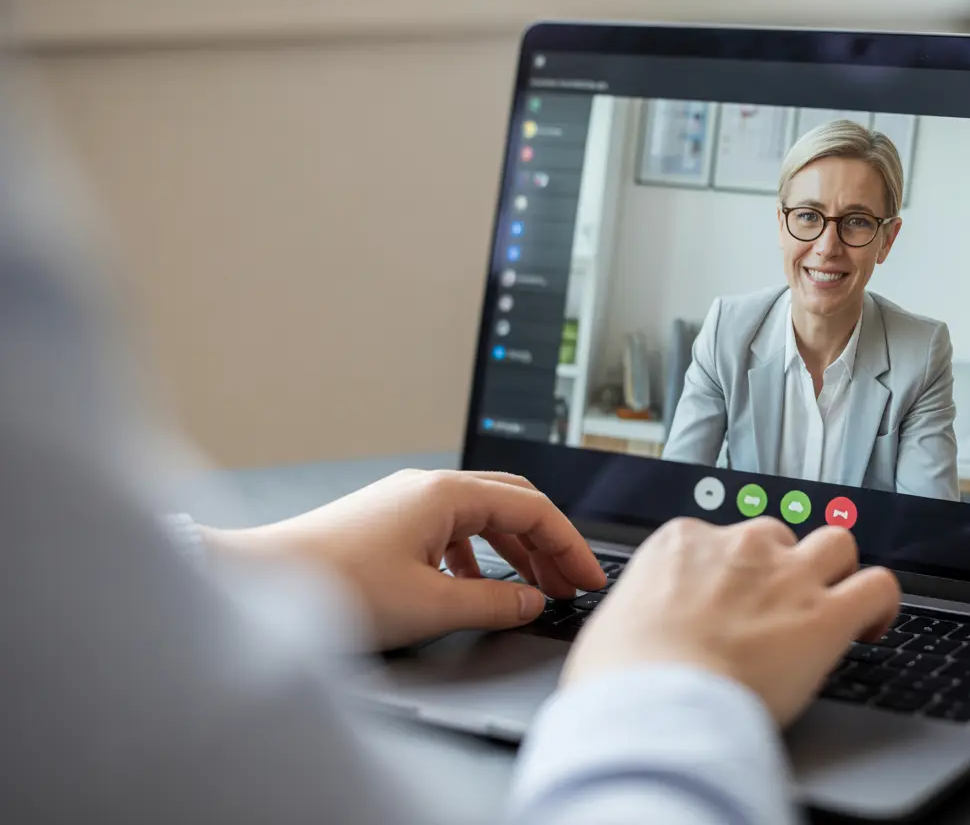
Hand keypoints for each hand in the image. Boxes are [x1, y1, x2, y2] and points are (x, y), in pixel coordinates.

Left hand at [201, 470, 604, 647]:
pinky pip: (451, 530)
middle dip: (547, 543)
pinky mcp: (388, 522)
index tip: (590, 578)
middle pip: (511, 504)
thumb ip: (493, 601)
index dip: (569, 546)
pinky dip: (477, 555)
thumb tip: (532, 600)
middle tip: (570, 582)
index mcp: (446, 493)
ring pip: (481, 517)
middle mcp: (428, 487)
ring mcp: (406, 502)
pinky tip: (475, 586)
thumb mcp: (430, 603)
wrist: (257, 582)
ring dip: (513, 550)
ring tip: (533, 589)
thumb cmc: (332, 585)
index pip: (532, 508)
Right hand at [562, 517, 899, 725]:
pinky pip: (878, 586)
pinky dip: (881, 603)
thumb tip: (637, 634)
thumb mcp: (614, 624)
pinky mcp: (826, 616)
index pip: (720, 538)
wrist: (653, 703)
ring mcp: (786, 577)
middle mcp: (739, 548)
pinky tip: (871, 626)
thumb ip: (639, 613)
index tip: (731, 603)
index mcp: (682, 544)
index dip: (730, 573)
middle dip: (783, 566)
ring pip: (838, 543)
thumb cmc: (623, 675)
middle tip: (777, 609)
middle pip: (778, 536)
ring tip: (835, 603)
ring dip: (839, 570)